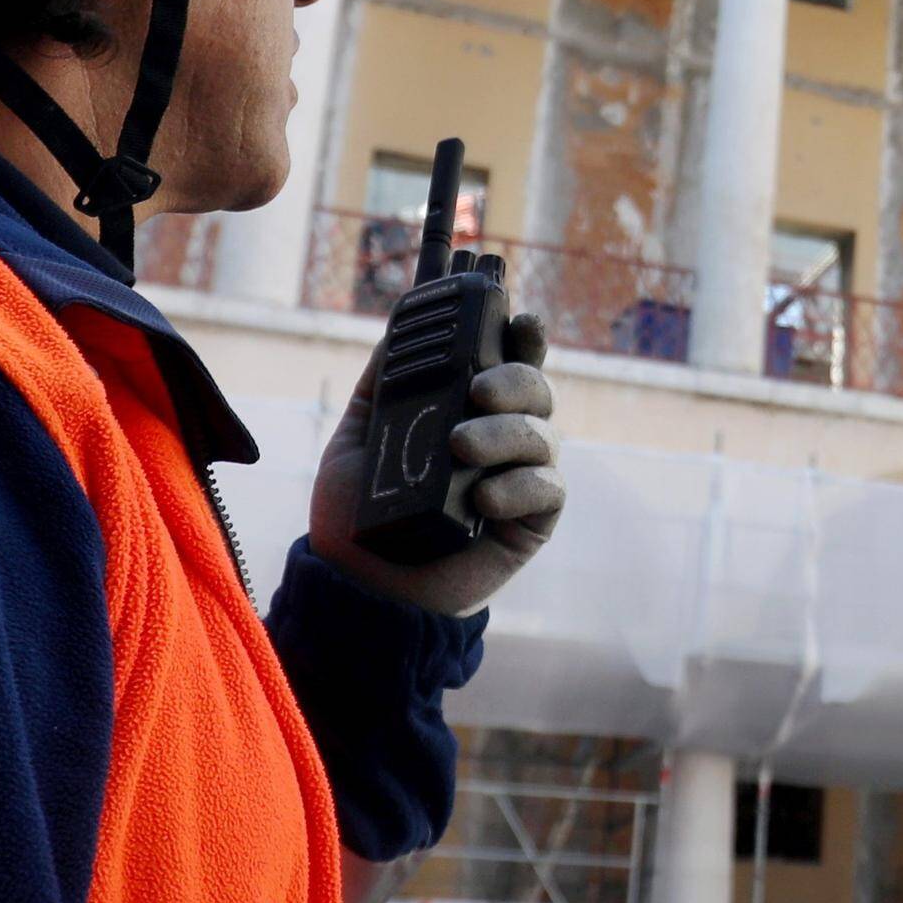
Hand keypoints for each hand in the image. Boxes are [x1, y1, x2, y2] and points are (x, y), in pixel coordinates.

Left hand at [314, 310, 562, 614]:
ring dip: (507, 432)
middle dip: (516, 378)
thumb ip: (384, 382)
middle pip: (536, 390)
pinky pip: (547, 490)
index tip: (517, 319)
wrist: (355, 583)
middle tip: (479, 390)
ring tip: (462, 446)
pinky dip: (518, 486)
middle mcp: (502, 438)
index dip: (522, 337)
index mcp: (469, 411)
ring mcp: (519, 479)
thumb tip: (400, 327)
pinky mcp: (530, 523)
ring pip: (543, 434)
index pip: (509, 361)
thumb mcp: (360, 436)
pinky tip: (483, 497)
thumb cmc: (357, 513)